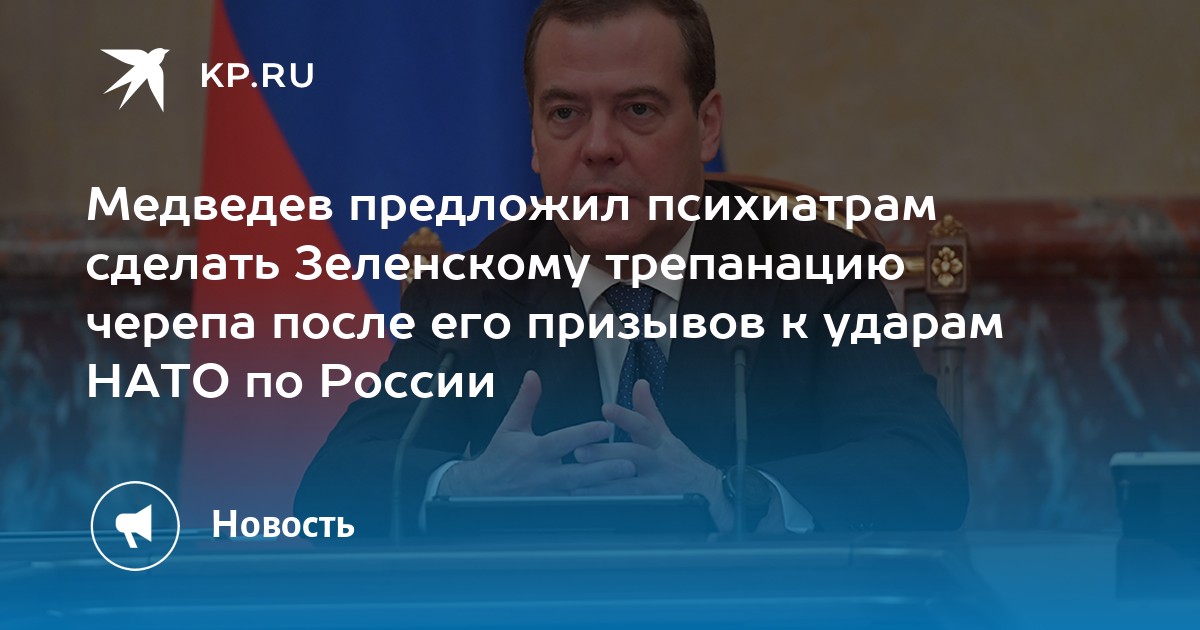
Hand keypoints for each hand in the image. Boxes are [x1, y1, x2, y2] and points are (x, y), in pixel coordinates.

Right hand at [437, 371, 635, 495]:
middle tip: (630, 466)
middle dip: (603, 471)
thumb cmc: (499, 456)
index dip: (583, 434)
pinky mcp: (551, 511)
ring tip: (632, 485)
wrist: (480, 492)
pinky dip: (595, 506)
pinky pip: (576, 510)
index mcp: (535, 452)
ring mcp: (549, 497)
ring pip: (581, 495)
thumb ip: (526, 402)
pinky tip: (617, 502)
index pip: (562, 442)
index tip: (606, 426)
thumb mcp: (510, 427)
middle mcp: (543, 476)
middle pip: (577, 474)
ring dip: (605, 490)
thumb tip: (533, 375)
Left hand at [569, 379, 736, 532]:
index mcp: (659, 444)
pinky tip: (596, 511)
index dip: (625, 417)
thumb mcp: (666, 435)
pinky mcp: (659, 509)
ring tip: (578, 489)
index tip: (605, 408)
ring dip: (605, 488)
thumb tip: (639, 383)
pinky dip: (617, 511)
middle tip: (579, 452)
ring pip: (632, 487)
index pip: (643, 425)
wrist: (712, 495)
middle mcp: (660, 464)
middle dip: (607, 454)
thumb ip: (648, 411)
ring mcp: (660, 488)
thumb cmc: (680, 463)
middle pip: (634, 455)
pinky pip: (636, 510)